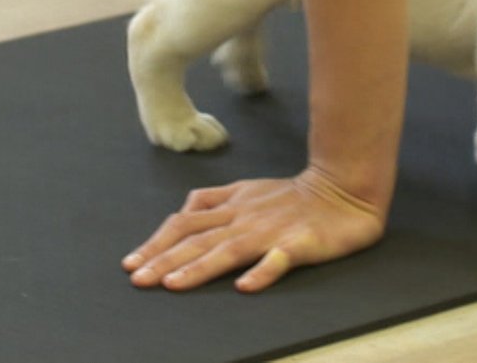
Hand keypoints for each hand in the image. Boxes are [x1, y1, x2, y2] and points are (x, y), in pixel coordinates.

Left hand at [123, 167, 387, 292]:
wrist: (344, 189)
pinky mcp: (300, 244)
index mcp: (232, 205)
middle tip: (138, 279)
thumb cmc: (294, 195)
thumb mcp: (247, 189)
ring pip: (228, 249)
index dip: (156, 241)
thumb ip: (215, 200)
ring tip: (172, 285)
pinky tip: (245, 287)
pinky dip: (262, 272)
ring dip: (198, 268)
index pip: (184, 222)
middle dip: (164, 259)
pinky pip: (279, 259)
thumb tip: (184, 210)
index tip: (132, 263)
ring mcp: (271, 231)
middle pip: (197, 238)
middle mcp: (244, 218)